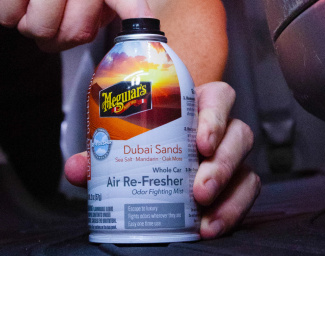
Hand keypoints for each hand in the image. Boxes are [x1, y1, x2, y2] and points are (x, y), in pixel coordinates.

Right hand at [0, 0, 151, 51]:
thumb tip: (113, 27)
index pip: (130, 0)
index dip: (137, 25)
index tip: (147, 45)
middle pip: (75, 32)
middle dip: (55, 40)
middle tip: (47, 24)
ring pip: (40, 28)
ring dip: (28, 27)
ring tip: (29, 4)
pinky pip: (9, 16)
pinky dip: (6, 13)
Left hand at [64, 81, 259, 238]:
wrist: (159, 146)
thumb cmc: (146, 135)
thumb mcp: (126, 138)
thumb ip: (102, 152)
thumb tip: (77, 169)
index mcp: (198, 104)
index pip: (219, 98)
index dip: (216, 117)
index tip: (201, 142)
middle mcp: (221, 128)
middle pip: (239, 135)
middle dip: (223, 164)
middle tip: (199, 190)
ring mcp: (231, 156)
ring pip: (247, 168)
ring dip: (229, 194)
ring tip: (205, 216)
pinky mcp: (236, 183)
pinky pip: (246, 194)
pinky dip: (232, 212)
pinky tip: (209, 226)